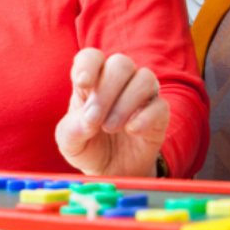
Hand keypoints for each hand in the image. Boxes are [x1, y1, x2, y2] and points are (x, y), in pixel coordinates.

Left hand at [55, 48, 169, 176]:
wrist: (110, 172)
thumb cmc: (87, 147)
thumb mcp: (69, 142)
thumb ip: (73, 128)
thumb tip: (89, 119)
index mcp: (92, 81)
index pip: (92, 58)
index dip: (88, 65)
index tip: (82, 82)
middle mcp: (119, 83)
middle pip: (121, 63)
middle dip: (106, 89)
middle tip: (95, 118)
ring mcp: (141, 97)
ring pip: (145, 78)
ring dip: (126, 102)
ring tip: (110, 127)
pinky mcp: (158, 116)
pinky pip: (160, 106)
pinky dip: (145, 117)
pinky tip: (132, 130)